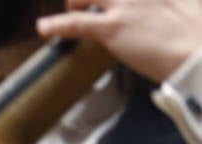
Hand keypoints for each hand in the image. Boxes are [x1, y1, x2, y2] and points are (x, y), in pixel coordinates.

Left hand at [38, 0, 201, 83]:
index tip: (110, 0)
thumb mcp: (187, 5)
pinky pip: (76, 23)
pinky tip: (43, 27)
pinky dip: (56, 24)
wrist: (200, 51)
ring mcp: (125, 5)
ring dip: (75, 2)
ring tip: (72, 9)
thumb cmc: (197, 34)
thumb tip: (163, 9)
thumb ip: (166, 4)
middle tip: (87, 1)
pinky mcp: (113, 27)